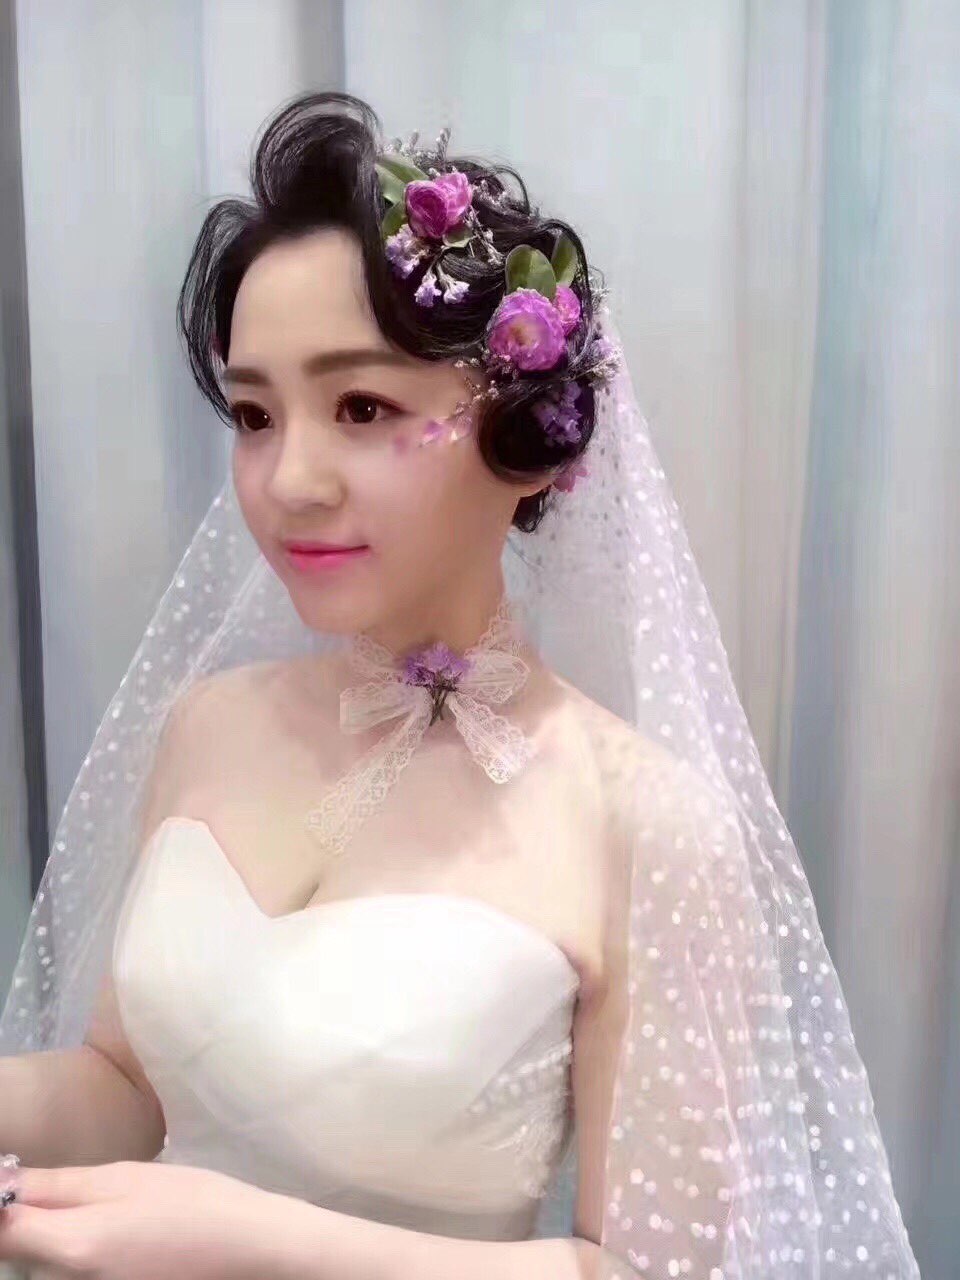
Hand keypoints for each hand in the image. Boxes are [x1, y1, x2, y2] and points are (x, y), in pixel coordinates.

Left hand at [0, 1160, 282, 1278]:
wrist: (246, 1248)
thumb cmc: (191, 1202)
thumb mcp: (125, 1179)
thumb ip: (57, 1185)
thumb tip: (4, 1179)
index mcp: (71, 1245)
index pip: (0, 1230)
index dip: (2, 1200)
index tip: (14, 1178)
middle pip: (20, 1249)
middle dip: (29, 1217)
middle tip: (73, 1190)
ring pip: (45, 1262)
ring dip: (54, 1234)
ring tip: (107, 1211)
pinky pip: (71, 1272)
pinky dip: (79, 1250)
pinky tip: (117, 1233)